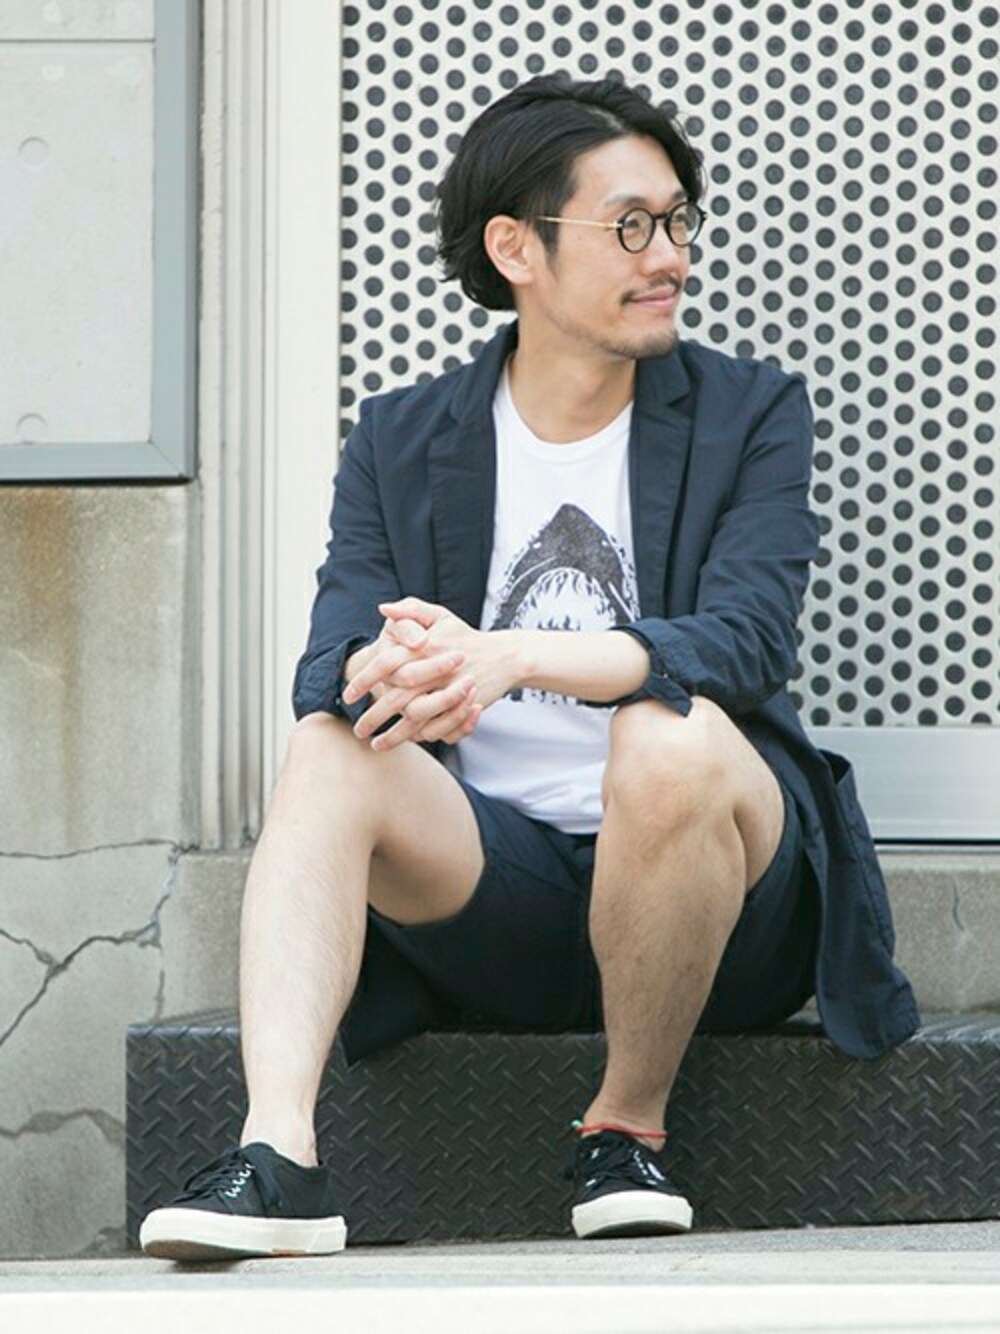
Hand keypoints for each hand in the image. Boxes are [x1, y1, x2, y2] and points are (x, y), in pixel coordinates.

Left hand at [347, 598, 521, 751]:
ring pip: (414, 719)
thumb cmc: (464, 636)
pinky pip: (436, 728)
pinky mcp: (462, 708)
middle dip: (373, 717)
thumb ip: (411, 610)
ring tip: (375, 744)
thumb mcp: (439, 616)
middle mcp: (435, 669)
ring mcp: (449, 691)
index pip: (385, 664)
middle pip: (395, 698)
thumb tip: (382, 608)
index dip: (363, 681)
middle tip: (357, 729)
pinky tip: (404, 740)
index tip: (347, 697)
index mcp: (424, 647)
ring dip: (393, 735)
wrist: (504, 656)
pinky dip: (419, 737)